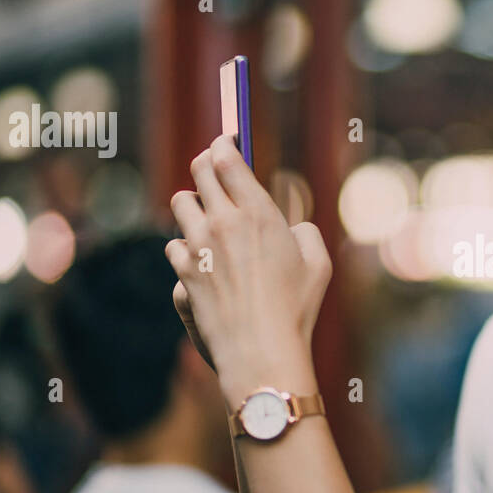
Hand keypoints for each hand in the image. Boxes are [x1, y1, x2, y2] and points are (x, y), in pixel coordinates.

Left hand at [165, 135, 331, 402]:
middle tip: (214, 169)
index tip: (227, 142)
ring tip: (209, 218)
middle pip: (198, 171)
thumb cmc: (296, 309)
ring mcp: (196, 247)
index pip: (226, 157)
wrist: (261, 351)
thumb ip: (304, 232)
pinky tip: (202, 261)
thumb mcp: (319, 264)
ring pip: (180, 204)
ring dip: (194, 206)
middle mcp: (221, 222)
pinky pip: (174, 247)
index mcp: (258, 212)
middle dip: (206, 164)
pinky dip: (186, 250)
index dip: (224, 143)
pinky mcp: (182, 273)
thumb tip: (289, 227)